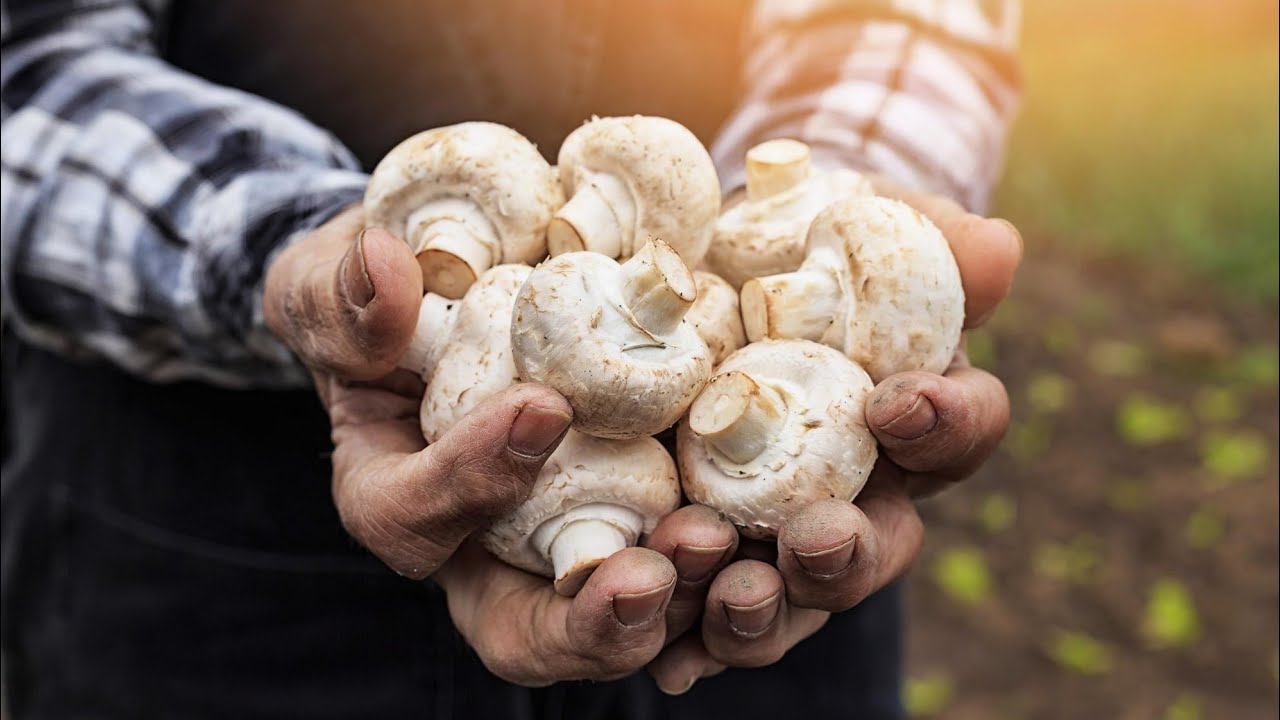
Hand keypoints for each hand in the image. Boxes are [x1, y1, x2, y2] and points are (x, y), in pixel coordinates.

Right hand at [263, 208, 743, 682]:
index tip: (540, 407)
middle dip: (587, 620)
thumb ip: (345, 293)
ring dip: (677, 598)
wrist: (464, 296)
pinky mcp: (645, 512)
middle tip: (647, 576)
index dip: (469, 481)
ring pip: (618, 615)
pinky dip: (730, 562)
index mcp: (399, 496)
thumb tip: (383, 268)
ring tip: (720, 547)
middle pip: (526, 631)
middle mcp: (486, 547)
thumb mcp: (337, 289)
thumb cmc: (385, 304)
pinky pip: (687, 566)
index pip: (414, 517)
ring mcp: (570, 539)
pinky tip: (780, 531)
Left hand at [648, 180, 1022, 693]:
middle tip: (815, 537)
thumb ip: (927, 239)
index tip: (897, 401)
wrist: (713, 267)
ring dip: (766, 609)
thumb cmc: (809, 240)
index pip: (958, 431)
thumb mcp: (863, 221)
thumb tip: (999, 248)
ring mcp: (779, 531)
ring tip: (732, 592)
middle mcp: (858, 491)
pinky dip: (689, 639)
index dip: (943, 423)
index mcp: (912, 417)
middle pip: (876, 549)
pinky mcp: (706, 548)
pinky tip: (670, 662)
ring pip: (792, 598)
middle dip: (848, 552)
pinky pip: (703, 609)